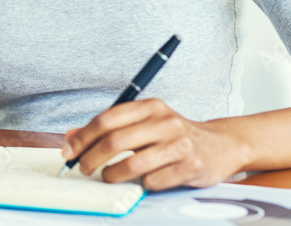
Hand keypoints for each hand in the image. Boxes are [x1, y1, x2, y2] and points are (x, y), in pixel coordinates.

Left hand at [61, 99, 246, 190]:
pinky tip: (142, 181)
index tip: (70, 151)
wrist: (220, 145)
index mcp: (149, 106)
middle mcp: (164, 121)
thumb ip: (110, 128)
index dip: (83, 137)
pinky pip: (154, 181)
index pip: (106, 119)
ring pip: (133, 163)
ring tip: (108, 177)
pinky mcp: (191, 166)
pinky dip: (142, 185)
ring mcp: (179, 144)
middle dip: (92, 158)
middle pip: (115, 141)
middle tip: (83, 168)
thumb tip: (72, 138)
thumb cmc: (173, 135)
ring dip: (113, 175)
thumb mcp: (143, 123)